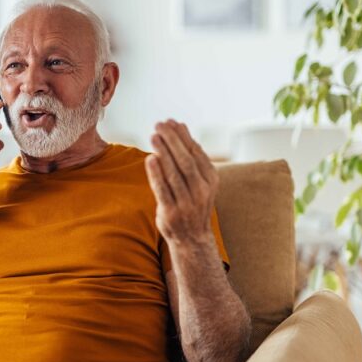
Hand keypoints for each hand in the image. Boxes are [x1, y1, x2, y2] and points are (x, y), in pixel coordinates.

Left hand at [144, 119, 218, 245]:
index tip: (172, 122)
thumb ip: (191, 156)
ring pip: (174, 174)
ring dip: (163, 152)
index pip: (196, 153)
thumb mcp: (199, 181)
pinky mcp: (171, 213)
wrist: (192, 239)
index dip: (184, 136)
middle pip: (186, 161)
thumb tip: (181, 126)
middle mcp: (201, 191)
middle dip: (172, 140)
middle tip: (160, 125)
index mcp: (211, 180)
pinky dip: (156, 174)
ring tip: (154, 136)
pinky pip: (163, 190)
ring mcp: (187, 203)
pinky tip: (150, 158)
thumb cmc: (193, 203)